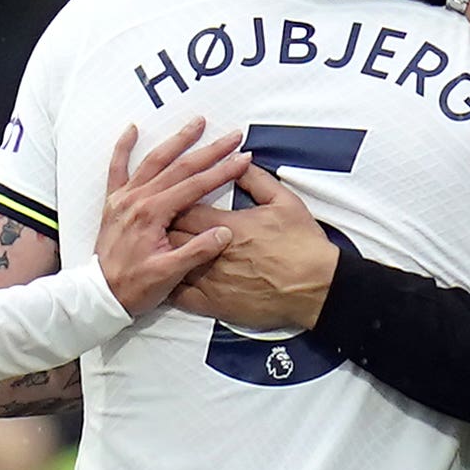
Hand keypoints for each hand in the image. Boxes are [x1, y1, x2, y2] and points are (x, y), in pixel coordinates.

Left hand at [91, 114, 244, 314]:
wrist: (101, 295)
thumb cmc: (136, 287)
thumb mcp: (169, 274)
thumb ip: (197, 251)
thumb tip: (224, 232)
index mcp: (152, 214)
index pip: (195, 186)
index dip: (222, 171)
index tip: (243, 158)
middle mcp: (138, 199)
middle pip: (179, 167)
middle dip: (209, 150)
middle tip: (231, 136)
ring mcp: (124, 198)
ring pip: (154, 160)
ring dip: (177, 140)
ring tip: (197, 123)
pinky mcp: (114, 201)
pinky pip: (116, 168)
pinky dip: (123, 147)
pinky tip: (132, 129)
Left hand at [168, 167, 339, 328]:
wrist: (315, 287)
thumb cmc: (303, 247)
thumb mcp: (285, 202)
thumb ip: (258, 181)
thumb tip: (242, 165)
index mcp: (227, 225)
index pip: (186, 205)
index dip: (175, 198)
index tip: (172, 195)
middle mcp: (212, 251)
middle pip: (170, 231)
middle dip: (161, 221)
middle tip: (155, 216)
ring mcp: (210, 279)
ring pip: (171, 262)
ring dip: (161, 252)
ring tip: (154, 245)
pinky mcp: (212, 304)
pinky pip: (180, 295)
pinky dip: (168, 286)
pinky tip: (163, 280)